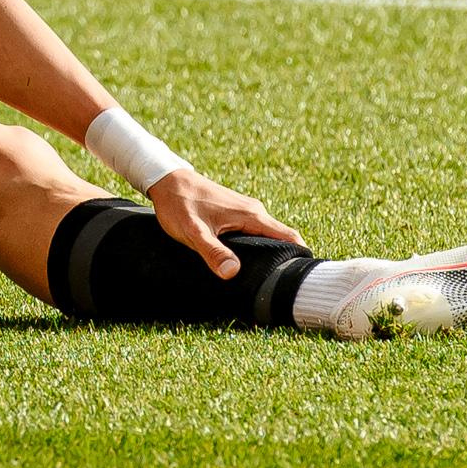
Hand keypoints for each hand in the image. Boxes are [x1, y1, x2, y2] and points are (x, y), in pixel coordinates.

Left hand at [146, 169, 301, 278]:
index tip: (299, 279)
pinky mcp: (236, 213)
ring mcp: (246, 211)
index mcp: (251, 215)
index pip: (289, 237)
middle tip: (279, 287)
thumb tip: (233, 272)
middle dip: (284, 260)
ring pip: (267, 237)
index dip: (299, 257)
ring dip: (269, 255)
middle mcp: (254, 211)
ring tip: (265, 280)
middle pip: (281, 239)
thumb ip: (213, 251)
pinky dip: (256, 247)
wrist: (167, 180)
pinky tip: (246, 263)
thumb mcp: (193, 232)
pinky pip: (255, 233)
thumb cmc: (179, 204)